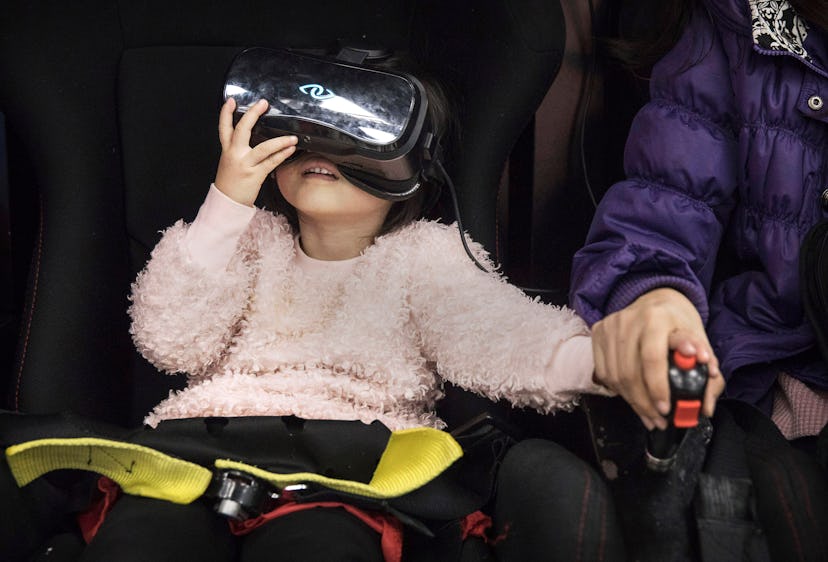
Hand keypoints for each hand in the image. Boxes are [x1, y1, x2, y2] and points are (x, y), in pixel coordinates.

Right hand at [214, 98, 297, 205]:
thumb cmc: (230, 182)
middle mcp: (235, 154)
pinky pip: (271, 162)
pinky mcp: (255, 175)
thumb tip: (252, 137)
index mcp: (227, 150)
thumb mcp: (229, 161)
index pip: (224, 127)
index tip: (232, 101)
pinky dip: (282, 155)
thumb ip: (238, 149)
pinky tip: (290, 149)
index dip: (226, 113)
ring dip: (279, 141)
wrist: (227, 202)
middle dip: (253, 115)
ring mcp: (245, 164)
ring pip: (263, 148)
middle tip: (263, 104)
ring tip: (292, 136)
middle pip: (242, 130)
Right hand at [591, 287, 724, 429]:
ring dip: (633, 402)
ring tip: (649, 415)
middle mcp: (629, 319)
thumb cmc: (678, 323)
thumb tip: (705, 404)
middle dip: (645, 403)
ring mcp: (611, 326)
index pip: (652, 358)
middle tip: (660, 419)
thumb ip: (708, 372)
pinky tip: (633, 398)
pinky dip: (619, 391)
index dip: (657, 387)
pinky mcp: (598, 333)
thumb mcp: (699, 340)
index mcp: (657, 317)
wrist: (655, 300)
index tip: (666, 408)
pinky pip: (605, 373)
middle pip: (630, 372)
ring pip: (616, 376)